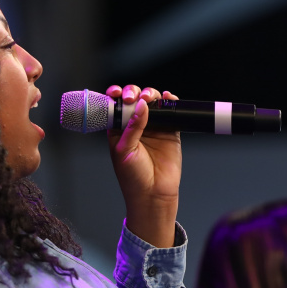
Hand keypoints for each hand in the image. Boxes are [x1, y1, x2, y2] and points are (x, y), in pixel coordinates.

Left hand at [106, 85, 180, 247]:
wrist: (153, 195)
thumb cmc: (132, 177)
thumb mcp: (124, 150)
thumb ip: (132, 127)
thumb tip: (141, 105)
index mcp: (118, 129)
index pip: (115, 106)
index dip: (116, 95)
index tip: (117, 93)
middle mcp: (135, 126)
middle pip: (134, 100)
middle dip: (133, 93)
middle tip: (133, 98)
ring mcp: (153, 128)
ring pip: (152, 103)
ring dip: (150, 94)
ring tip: (150, 98)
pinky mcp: (170, 131)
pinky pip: (170, 112)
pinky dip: (170, 101)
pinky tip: (167, 98)